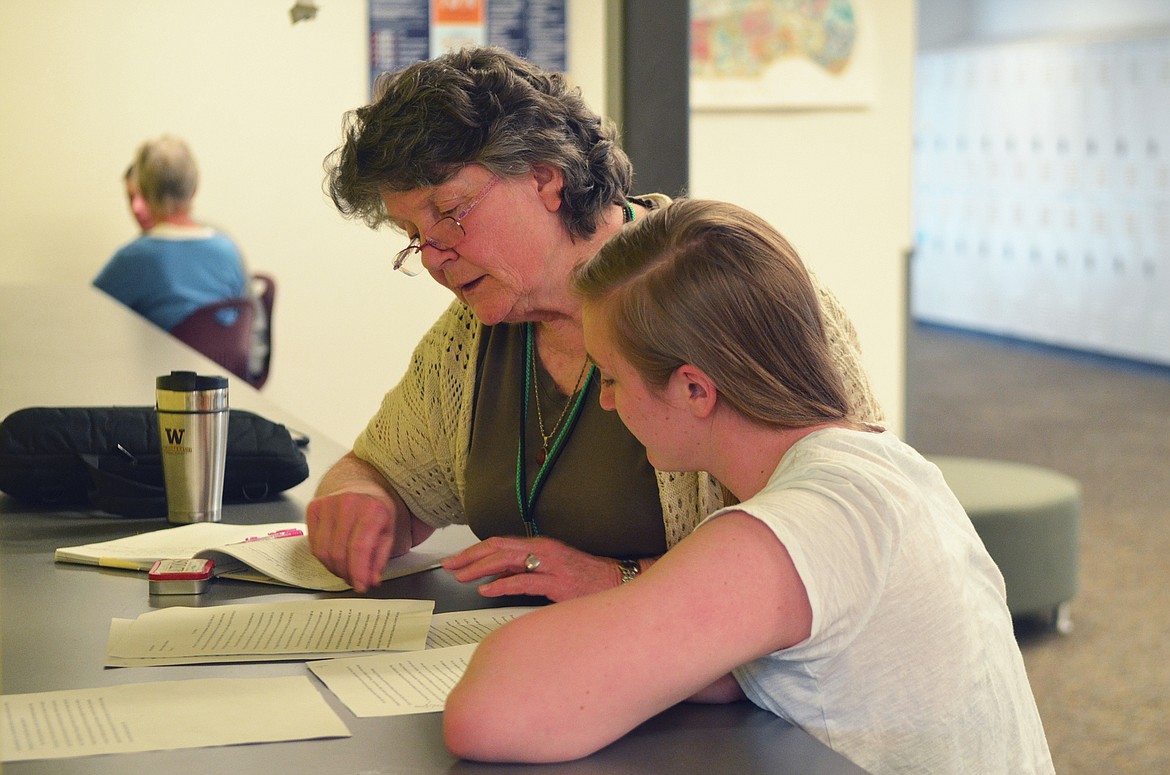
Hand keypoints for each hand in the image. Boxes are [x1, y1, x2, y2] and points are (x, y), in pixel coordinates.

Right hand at [306, 488, 406, 593]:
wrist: (360, 487)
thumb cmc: (375, 510)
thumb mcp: (388, 532)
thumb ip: (379, 558)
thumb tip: (370, 580)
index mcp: (372, 509)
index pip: (360, 548)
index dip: (358, 572)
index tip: (360, 586)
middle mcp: (349, 504)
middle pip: (339, 552)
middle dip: (346, 573)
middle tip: (354, 579)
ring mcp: (328, 504)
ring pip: (323, 551)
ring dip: (333, 568)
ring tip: (345, 569)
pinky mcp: (314, 507)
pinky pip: (313, 544)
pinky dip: (323, 556)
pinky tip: (334, 555)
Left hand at [441, 536, 627, 601]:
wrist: (617, 583)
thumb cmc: (585, 579)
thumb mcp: (549, 571)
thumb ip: (524, 572)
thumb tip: (497, 580)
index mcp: (539, 546)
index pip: (498, 544)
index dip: (474, 551)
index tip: (455, 560)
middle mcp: (542, 550)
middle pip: (496, 548)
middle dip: (469, 557)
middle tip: (449, 566)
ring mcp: (549, 564)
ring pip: (505, 561)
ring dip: (479, 568)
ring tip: (461, 576)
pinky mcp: (557, 582)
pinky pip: (523, 581)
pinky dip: (501, 585)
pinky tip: (486, 591)